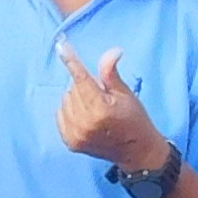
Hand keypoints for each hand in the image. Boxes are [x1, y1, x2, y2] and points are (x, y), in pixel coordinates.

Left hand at [55, 42, 166, 178]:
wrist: (137, 152)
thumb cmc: (134, 119)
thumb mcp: (125, 94)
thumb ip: (111, 73)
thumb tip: (112, 52)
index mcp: (101, 109)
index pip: (81, 79)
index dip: (71, 60)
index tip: (61, 44)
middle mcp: (85, 122)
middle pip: (73, 88)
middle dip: (86, 85)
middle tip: (102, 96)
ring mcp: (76, 134)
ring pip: (66, 100)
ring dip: (77, 98)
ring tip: (95, 108)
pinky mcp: (70, 142)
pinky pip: (60, 114)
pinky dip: (70, 110)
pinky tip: (85, 116)